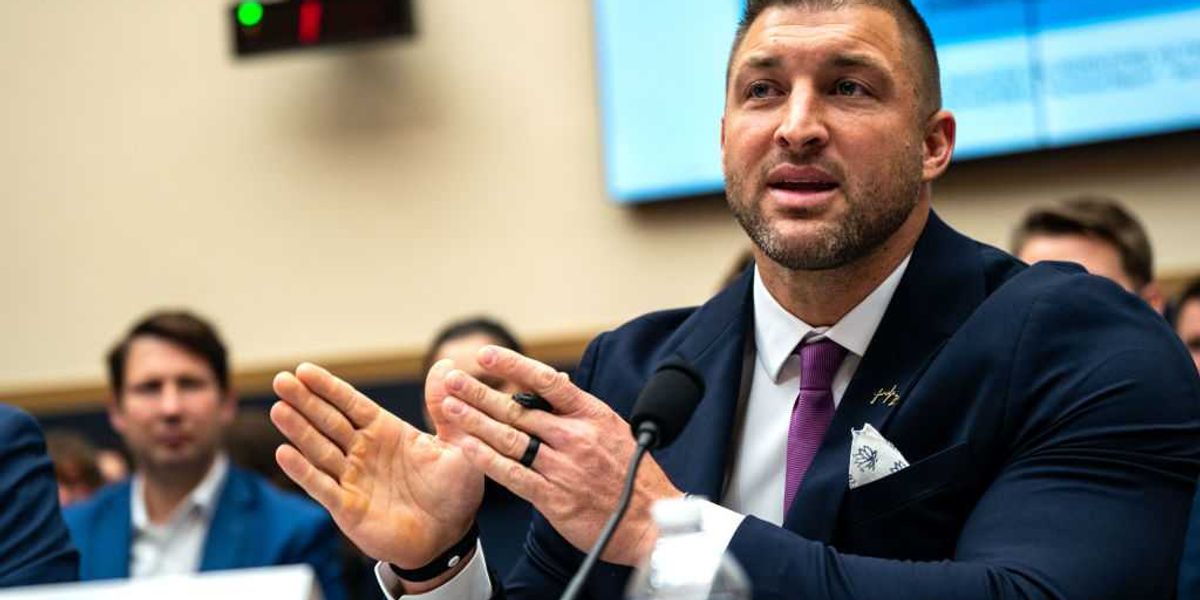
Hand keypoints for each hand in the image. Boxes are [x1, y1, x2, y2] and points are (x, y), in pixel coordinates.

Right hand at [270, 361, 483, 569]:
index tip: (305, 370)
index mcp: (387, 432)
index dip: (328, 387)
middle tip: (281, 380)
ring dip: (298, 430)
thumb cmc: (455, 491)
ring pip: (319, 449)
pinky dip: (302, 471)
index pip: (351, 404)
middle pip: (328, 421)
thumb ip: (444, 407)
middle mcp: (364, 451)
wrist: (451, 537)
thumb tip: (445, 364)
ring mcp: (353, 478)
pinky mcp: (347, 507)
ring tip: (279, 409)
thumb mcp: (456, 443)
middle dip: (305, 401)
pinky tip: (284, 453)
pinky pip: (321, 486)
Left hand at [437, 346, 681, 565]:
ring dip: (474, 421)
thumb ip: (580, 409)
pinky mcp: (553, 497)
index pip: (546, 381)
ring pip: (509, 439)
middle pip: (518, 409)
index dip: (513, 365)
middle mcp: (574, 437)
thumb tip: (557, 381)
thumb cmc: (634, 475)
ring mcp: (562, 467)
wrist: (650, 520)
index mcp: (591, 415)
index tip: (485, 354)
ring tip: (448, 407)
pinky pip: (511, 475)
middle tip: (451, 379)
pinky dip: (485, 460)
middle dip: (479, 393)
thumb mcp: (613, 429)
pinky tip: (464, 447)